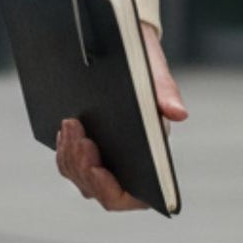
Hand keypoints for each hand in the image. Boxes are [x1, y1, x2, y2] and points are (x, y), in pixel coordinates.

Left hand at [55, 18, 187, 211]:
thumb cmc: (143, 62)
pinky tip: (65, 129)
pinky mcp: (83, 145)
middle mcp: (126, 164)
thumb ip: (165, 92)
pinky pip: (69, 161)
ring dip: (70, 157)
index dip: (111, 190)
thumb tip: (177, 113)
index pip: (131, 197)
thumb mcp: (153, 70)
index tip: (97, 170)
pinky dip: (65, 149)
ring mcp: (102, 158)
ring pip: (79, 176)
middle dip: (83, 167)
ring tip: (70, 126)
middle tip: (79, 139)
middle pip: (97, 188)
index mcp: (150, 158)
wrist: (121, 46)